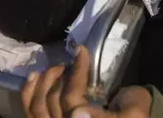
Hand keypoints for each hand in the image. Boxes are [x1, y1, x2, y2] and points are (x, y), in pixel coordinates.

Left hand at [21, 46, 151, 117]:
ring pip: (37, 107)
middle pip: (52, 100)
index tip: (81, 51)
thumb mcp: (132, 114)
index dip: (76, 73)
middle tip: (69, 63)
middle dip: (59, 75)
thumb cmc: (134, 116)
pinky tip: (34, 76)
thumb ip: (104, 116)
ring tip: (55, 68)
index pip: (72, 99)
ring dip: (42, 82)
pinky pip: (30, 112)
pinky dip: (28, 93)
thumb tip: (76, 112)